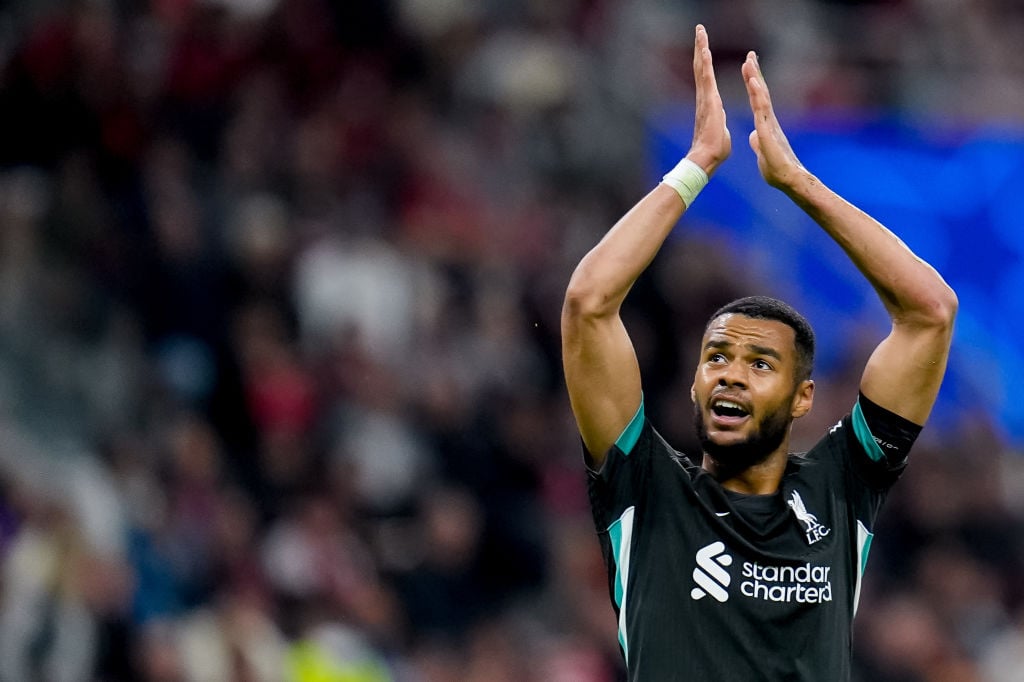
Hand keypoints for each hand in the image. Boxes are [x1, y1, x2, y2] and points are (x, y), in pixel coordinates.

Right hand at [686, 25, 730, 176]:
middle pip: (700, 67)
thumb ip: (719, 120)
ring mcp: (705, 98)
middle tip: (699, 29)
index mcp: (710, 102)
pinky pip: (706, 79)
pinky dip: (704, 64)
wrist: (707, 158)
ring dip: (701, 48)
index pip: (707, 76)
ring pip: (701, 68)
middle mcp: (704, 97)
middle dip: (700, 47)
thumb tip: (719, 119)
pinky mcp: (709, 102)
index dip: (705, 60)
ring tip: (700, 31)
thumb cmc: (714, 149)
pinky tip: (704, 50)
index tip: (704, 45)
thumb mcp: (721, 130)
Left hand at [742, 51, 805, 189]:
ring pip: (761, 96)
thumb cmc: (777, 169)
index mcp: (765, 124)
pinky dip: (756, 94)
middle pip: (760, 92)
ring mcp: (769, 123)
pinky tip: (752, 81)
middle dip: (755, 73)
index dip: (752, 83)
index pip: (757, 99)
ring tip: (749, 61)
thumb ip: (758, 142)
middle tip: (750, 55)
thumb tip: (755, 136)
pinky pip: (761, 109)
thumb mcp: (762, 152)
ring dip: (755, 78)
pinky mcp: (767, 130)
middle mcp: (769, 119)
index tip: (748, 68)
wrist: (788, 179)